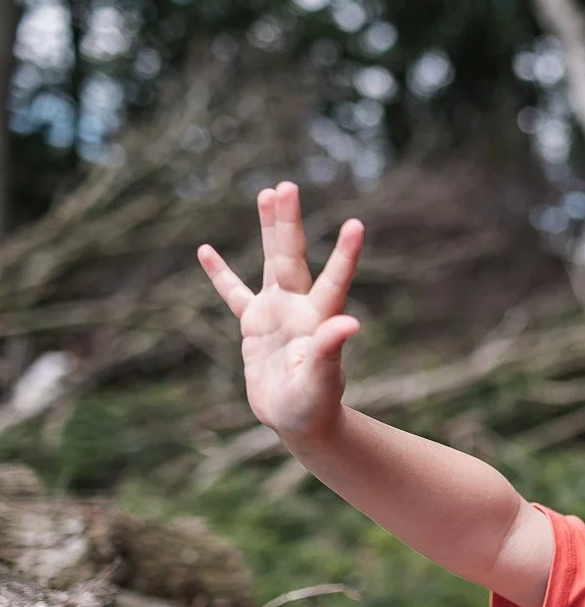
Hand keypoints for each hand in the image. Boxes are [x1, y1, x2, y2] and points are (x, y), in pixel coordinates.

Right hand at [198, 182, 362, 443]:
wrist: (301, 420)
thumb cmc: (315, 406)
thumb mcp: (320, 382)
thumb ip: (330, 351)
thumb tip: (350, 323)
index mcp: (318, 320)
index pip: (334, 280)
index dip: (345, 255)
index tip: (356, 225)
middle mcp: (299, 308)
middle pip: (292, 258)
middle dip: (288, 223)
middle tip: (286, 186)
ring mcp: (276, 313)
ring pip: (271, 263)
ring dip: (269, 230)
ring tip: (267, 193)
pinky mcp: (255, 325)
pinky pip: (234, 294)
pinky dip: (221, 275)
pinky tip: (206, 249)